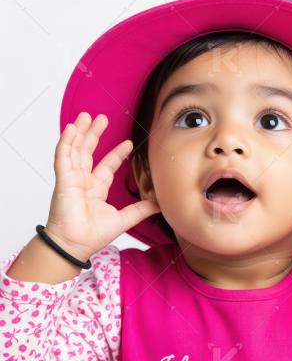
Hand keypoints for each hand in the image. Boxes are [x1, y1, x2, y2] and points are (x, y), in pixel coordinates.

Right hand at [45, 111, 160, 260]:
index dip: (116, 154)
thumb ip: (140, 210)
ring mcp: (71, 179)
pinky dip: (66, 141)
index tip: (127, 143)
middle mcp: (83, 182)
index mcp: (96, 190)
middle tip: (102, 118)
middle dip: (94, 134)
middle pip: (88, 152)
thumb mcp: (124, 218)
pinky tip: (71, 128)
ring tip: (86, 116)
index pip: (106, 166)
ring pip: (75, 149)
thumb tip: (159, 204)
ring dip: (80, 132)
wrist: (76, 244)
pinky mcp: (63, 179)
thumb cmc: (93, 236)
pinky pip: (63, 156)